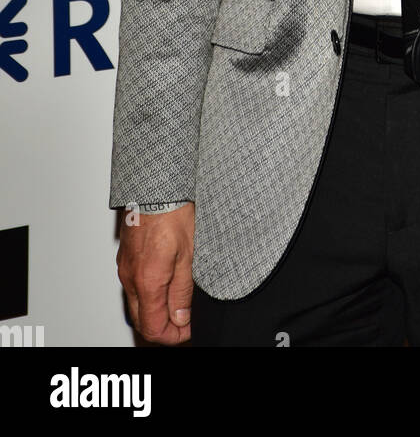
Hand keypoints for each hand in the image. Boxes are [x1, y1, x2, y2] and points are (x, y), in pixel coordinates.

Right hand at [116, 203, 194, 344]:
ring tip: (179, 304)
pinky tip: (165, 285)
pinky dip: (149, 295)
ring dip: (155, 312)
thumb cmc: (173, 212)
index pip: (153, 328)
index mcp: (147, 281)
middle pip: (141, 321)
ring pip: (136, 305)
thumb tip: (181, 318)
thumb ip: (183, 290)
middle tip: (185, 323)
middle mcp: (131, 277)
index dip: (173, 337)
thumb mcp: (189, 254)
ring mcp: (126, 267)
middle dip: (163, 329)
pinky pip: (134, 287)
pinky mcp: (126, 258)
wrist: (156, 186)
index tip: (189, 330)